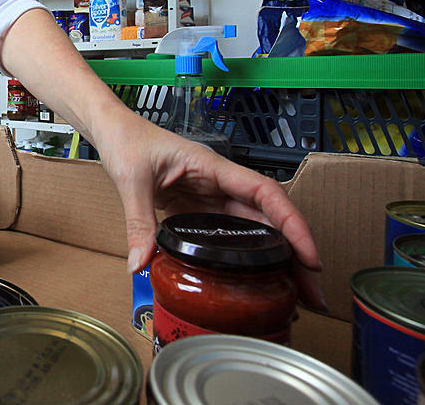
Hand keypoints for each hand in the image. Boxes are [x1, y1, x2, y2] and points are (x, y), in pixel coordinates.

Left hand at [97, 115, 325, 311]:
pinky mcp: (198, 207)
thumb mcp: (132, 181)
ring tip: (290, 293)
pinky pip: (227, 233)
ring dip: (273, 257)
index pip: (264, 193)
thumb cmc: (127, 141)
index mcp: (212, 167)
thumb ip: (138, 222)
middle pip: (267, 217)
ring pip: (251, 227)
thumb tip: (141, 263)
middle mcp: (218, 182)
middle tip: (310, 291)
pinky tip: (253, 278)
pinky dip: (244, 255)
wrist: (113, 132)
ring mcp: (210, 195)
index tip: (309, 256)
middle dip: (293, 251)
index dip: (292, 224)